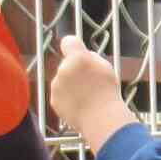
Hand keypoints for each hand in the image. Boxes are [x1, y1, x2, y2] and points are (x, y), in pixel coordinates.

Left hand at [50, 36, 136, 151]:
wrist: (100, 118)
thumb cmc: (107, 92)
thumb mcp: (105, 67)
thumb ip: (90, 58)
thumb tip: (82, 56)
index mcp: (78, 58)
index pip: (68, 41)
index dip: (73, 46)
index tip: (76, 50)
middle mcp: (63, 69)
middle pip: (68, 64)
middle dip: (75, 70)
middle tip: (91, 82)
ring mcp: (56, 85)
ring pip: (63, 80)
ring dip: (72, 85)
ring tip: (87, 96)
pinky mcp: (54, 99)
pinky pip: (61, 95)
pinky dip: (68, 99)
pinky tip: (81, 105)